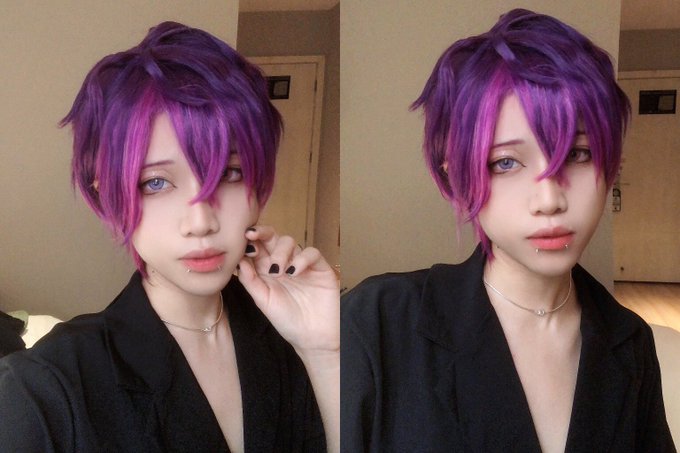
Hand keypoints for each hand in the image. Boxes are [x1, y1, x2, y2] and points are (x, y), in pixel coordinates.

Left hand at [236, 226, 339, 356]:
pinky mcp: (320, 267)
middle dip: (262, 233)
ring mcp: (301, 264)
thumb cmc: (287, 321)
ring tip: (278, 271)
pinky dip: (302, 258)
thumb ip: (251, 281)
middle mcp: (283, 263)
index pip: (257, 248)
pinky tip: (295, 272)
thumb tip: (239, 260)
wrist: (313, 337)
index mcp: (266, 270)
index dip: (250, 241)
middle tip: (253, 236)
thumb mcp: (263, 302)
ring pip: (290, 241)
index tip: (243, 241)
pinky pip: (311, 252)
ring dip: (280, 251)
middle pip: (272, 238)